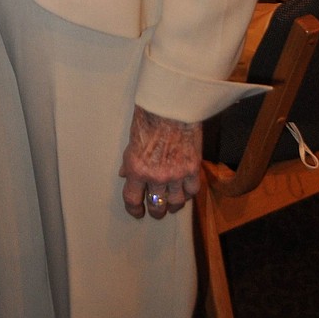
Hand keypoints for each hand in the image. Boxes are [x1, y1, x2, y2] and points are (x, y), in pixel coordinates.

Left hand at [118, 104, 200, 220]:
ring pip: (176, 202)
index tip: (137, 212)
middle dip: (155, 210)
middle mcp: (156, 175)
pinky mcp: (193, 168)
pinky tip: (185, 190)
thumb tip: (125, 175)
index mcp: (136, 168)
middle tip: (156, 210)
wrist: (170, 105)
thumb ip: (130, 161)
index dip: (134, 210)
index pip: (132, 199)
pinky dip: (188, 193)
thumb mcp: (131, 141)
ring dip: (173, 205)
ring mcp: (176, 174)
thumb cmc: (148, 118)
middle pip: (156, 205)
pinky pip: (192, 191)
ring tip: (172, 204)